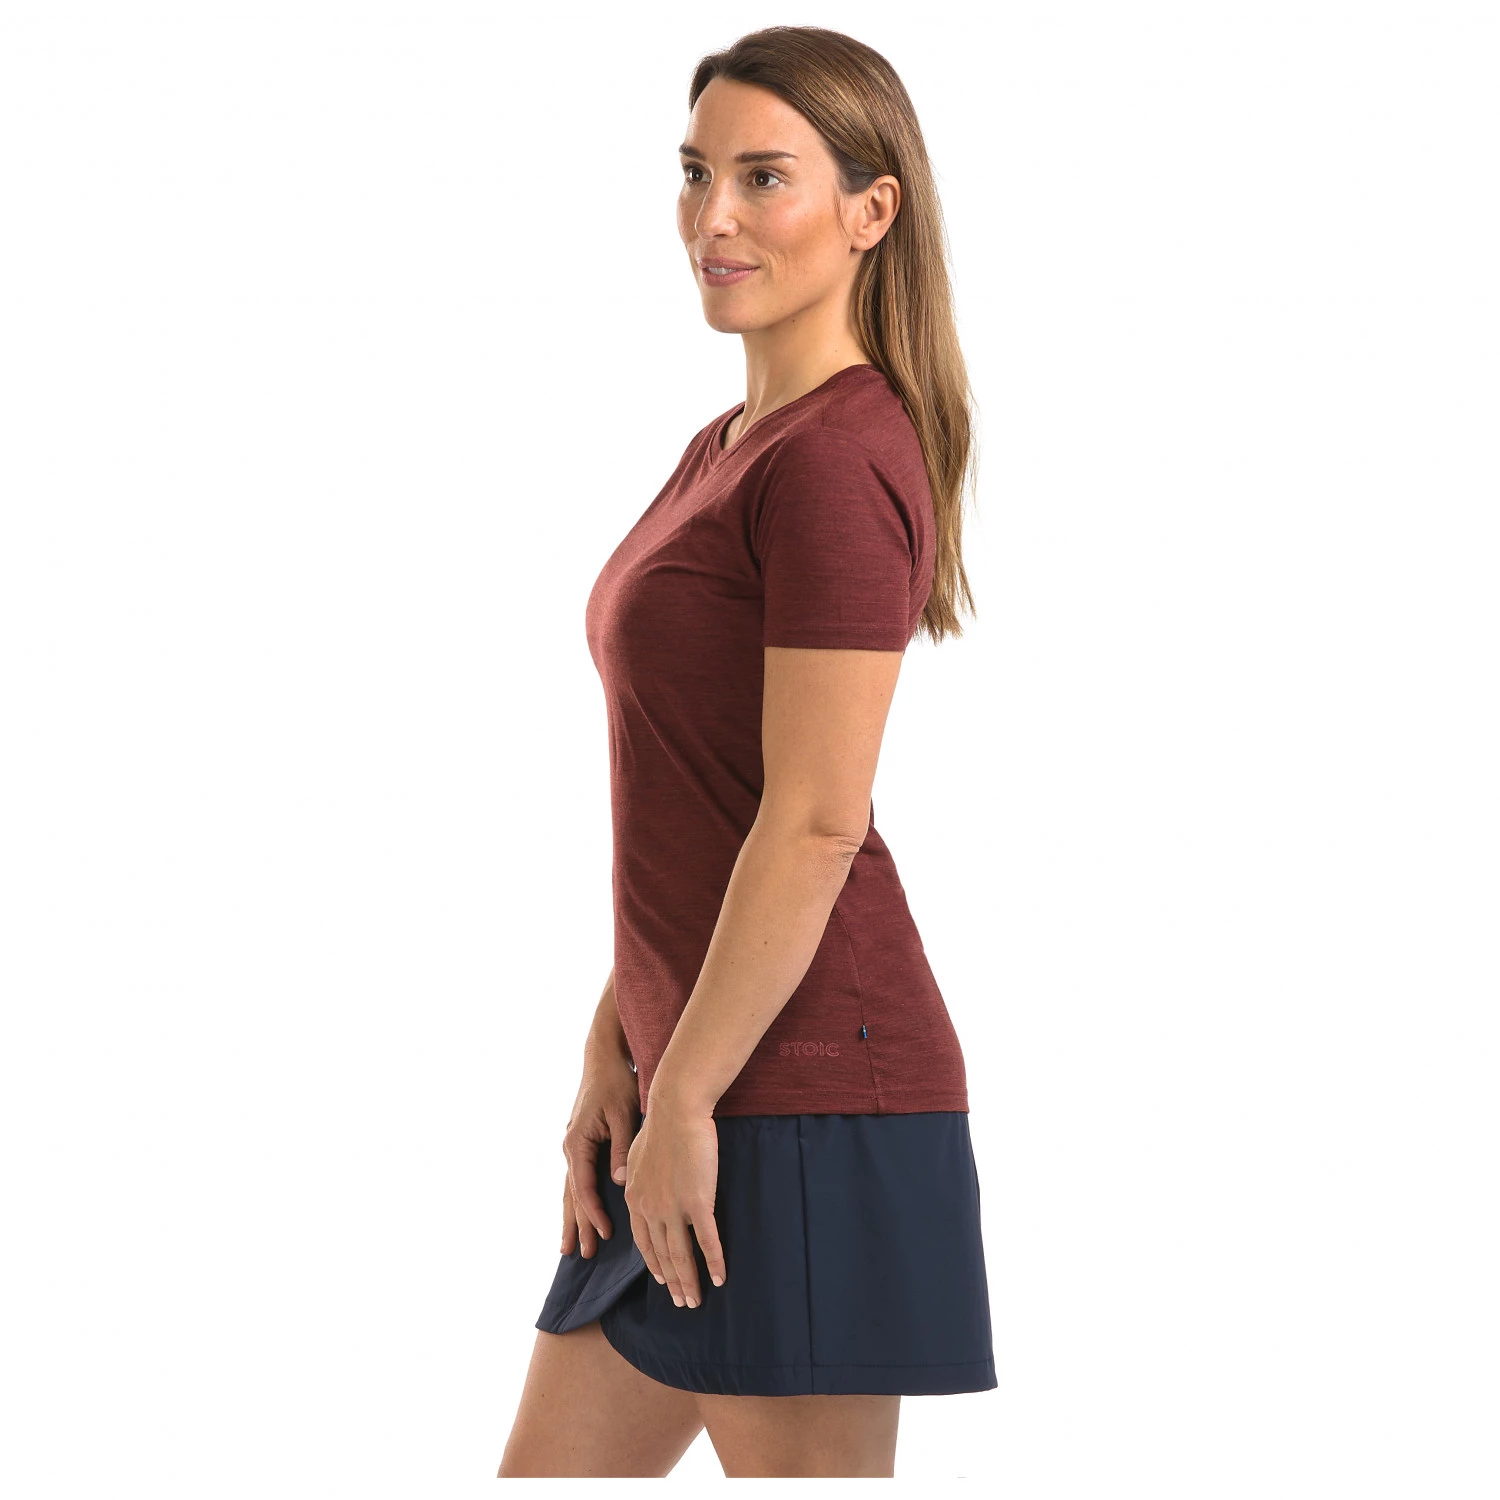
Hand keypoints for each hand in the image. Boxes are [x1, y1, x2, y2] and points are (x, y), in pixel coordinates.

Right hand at [559, 1051, 639, 1259]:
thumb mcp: (624, 1114)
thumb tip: (620, 1180)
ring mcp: (573, 1146)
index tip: (605, 1233)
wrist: (604, 1057)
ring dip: (572, 1218)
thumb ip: (622, 1148)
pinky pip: (577, 1179)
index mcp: (578, 1143)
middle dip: (577, 1224)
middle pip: (572, 1194)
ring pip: (571, 1190)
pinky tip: (576, 1215)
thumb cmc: (616, 1083)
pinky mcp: (581, 1144)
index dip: (594, 1212)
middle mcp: (570, 1148)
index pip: (584, 1187)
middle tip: (582, 1254)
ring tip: (569, 1247)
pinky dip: (576, 1200)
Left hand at [621, 1101, 726, 1306]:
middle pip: (662, 1254)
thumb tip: (619, 1182)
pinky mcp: (698, 1201)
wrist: (676, 1108)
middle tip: (682, 1302)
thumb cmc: (659, 1124)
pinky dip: (714, 1262)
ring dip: (690, 1281)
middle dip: (673, 1282)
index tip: (663, 1280)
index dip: (654, 1263)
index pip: (644, 1241)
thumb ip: (629, 1172)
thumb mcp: (635, 1151)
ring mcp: (673, 1207)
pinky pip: (707, 1240)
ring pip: (681, 1254)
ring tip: (696, 1301)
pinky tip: (720, 1277)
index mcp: (635, 1198)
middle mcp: (651, 1208)